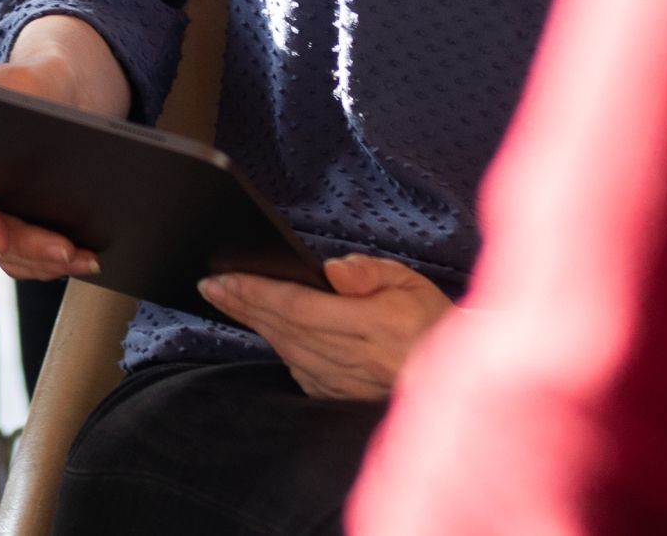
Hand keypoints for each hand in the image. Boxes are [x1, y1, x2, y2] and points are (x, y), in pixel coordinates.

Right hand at [0, 16, 131, 284]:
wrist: (49, 93)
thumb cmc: (38, 83)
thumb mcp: (30, 78)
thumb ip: (22, 87)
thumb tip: (24, 112)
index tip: (5, 241)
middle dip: (29, 247)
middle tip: (72, 253)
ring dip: (41, 262)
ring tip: (83, 260)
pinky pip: (7, 255)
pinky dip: (39, 263)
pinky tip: (70, 260)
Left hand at [198, 254, 450, 401]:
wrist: (457, 379)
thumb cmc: (432, 322)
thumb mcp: (413, 284)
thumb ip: (372, 273)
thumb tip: (332, 269)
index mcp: (377, 326)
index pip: (300, 307)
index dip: (257, 293)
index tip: (222, 279)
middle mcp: (358, 359)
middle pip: (284, 328)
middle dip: (242, 304)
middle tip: (210, 286)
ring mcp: (346, 383)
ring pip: (286, 349)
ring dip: (253, 324)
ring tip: (226, 299)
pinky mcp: (340, 397)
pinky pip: (298, 369)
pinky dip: (276, 346)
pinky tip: (261, 327)